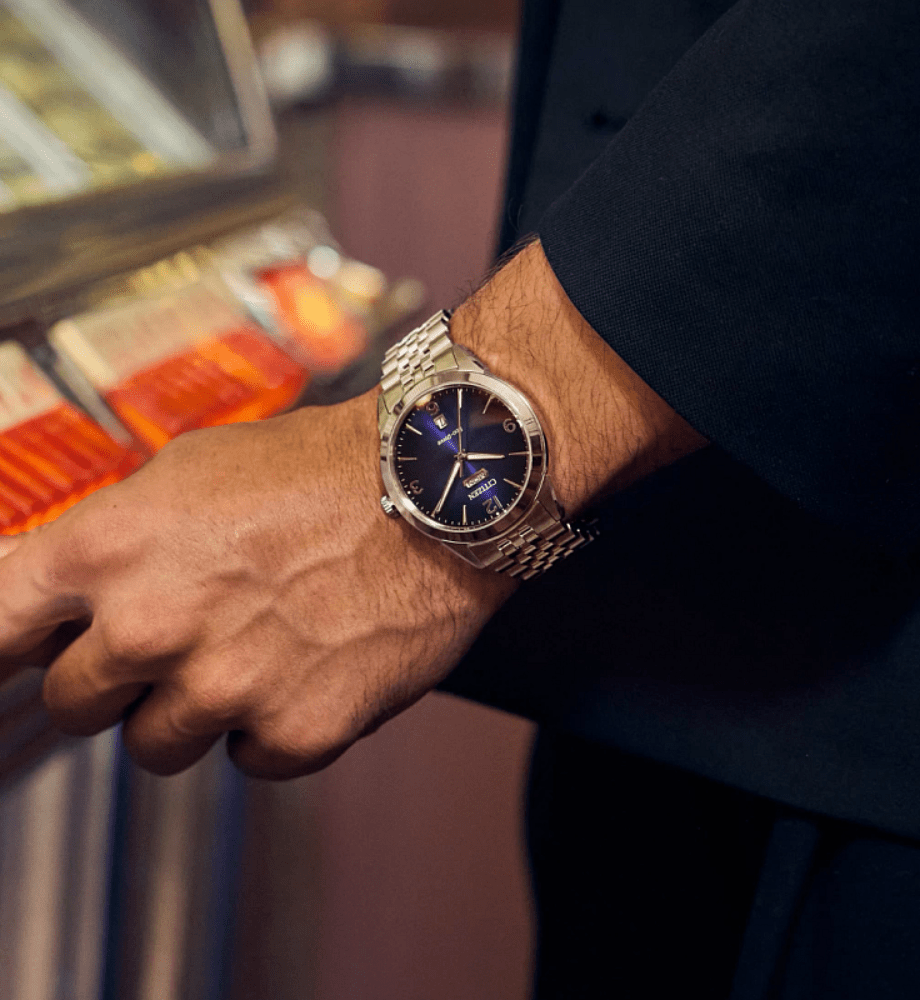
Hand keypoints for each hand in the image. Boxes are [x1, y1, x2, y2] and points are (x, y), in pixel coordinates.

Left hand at [0, 393, 512, 777]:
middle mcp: (152, 626)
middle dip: (113, 679)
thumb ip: (108, 539)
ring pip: (156, 746)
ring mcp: (224, 687)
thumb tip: (55, 582)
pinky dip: (270, 726)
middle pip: (73, 706)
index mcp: (109, 549)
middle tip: (173, 641)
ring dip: (192, 710)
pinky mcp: (296, 732)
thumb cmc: (323, 469)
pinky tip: (304, 668)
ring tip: (251, 651)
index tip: (29, 655)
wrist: (436, 489)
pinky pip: (248, 761)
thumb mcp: (188, 472)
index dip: (12, 648)